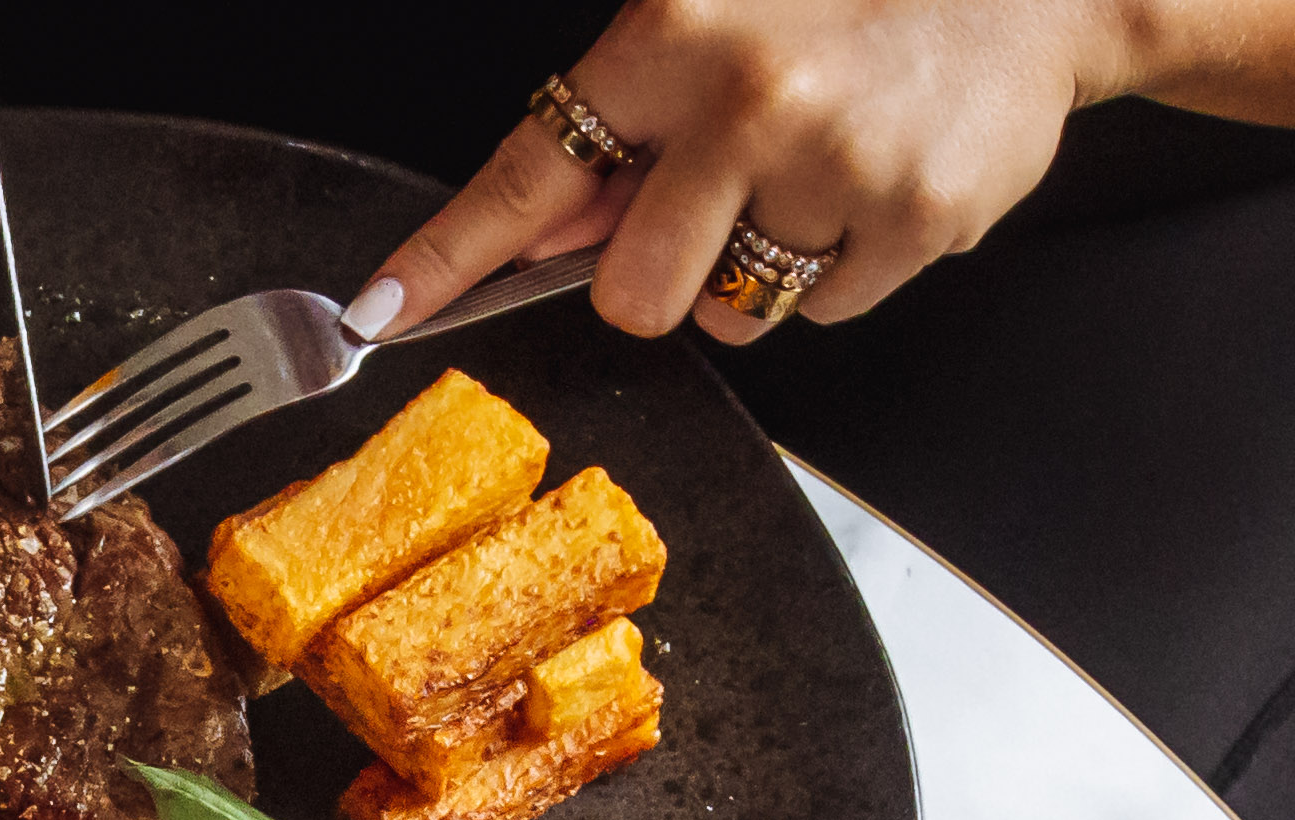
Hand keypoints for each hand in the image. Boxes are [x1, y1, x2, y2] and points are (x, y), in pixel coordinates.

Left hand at [361, 0, 1117, 349]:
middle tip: (714, 207)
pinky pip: (826, 312)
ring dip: (755, 269)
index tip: (379, 312)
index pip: (527, 171)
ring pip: (731, 315)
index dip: (446, 255)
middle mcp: (749, 98)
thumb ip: (623, 120)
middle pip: (631, 292)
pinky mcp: (916, 218)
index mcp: (677, 33)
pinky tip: (877, 179)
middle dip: (656, 274)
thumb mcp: (721, 15)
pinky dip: (844, 266)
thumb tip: (537, 224)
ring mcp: (837, 164)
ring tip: (814, 174)